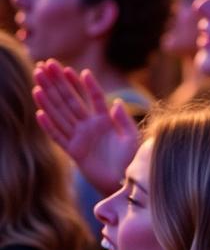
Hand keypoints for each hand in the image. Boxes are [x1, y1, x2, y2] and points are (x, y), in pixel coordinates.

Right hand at [33, 61, 139, 195]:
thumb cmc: (131, 160)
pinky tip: (40, 113)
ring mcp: (80, 138)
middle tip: (47, 66)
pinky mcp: (74, 152)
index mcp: (105, 121)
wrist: (124, 183)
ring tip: (37, 83)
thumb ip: (124, 120)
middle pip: (71, 101)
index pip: (93, 97)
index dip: (85, 84)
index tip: (77, 70)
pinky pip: (58, 137)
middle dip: (59, 83)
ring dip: (48, 99)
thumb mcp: (132, 138)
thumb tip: (116, 101)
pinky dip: (49, 126)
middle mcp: (90, 127)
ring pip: (60, 115)